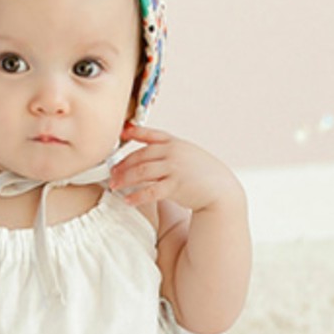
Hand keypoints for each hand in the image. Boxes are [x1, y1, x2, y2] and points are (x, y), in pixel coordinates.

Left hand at [110, 123, 242, 212]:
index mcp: (175, 143)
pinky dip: (136, 196)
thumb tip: (151, 156)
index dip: (134, 133)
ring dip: (124, 179)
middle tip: (112, 173)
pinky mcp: (175, 186)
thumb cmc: (204, 174)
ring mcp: (174, 168)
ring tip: (114, 186)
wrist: (222, 189)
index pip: (150, 135)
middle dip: (122, 165)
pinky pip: (150, 191)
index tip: (121, 133)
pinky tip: (128, 200)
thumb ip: (171, 152)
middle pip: (140, 156)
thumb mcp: (189, 154)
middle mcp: (173, 153)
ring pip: (141, 172)